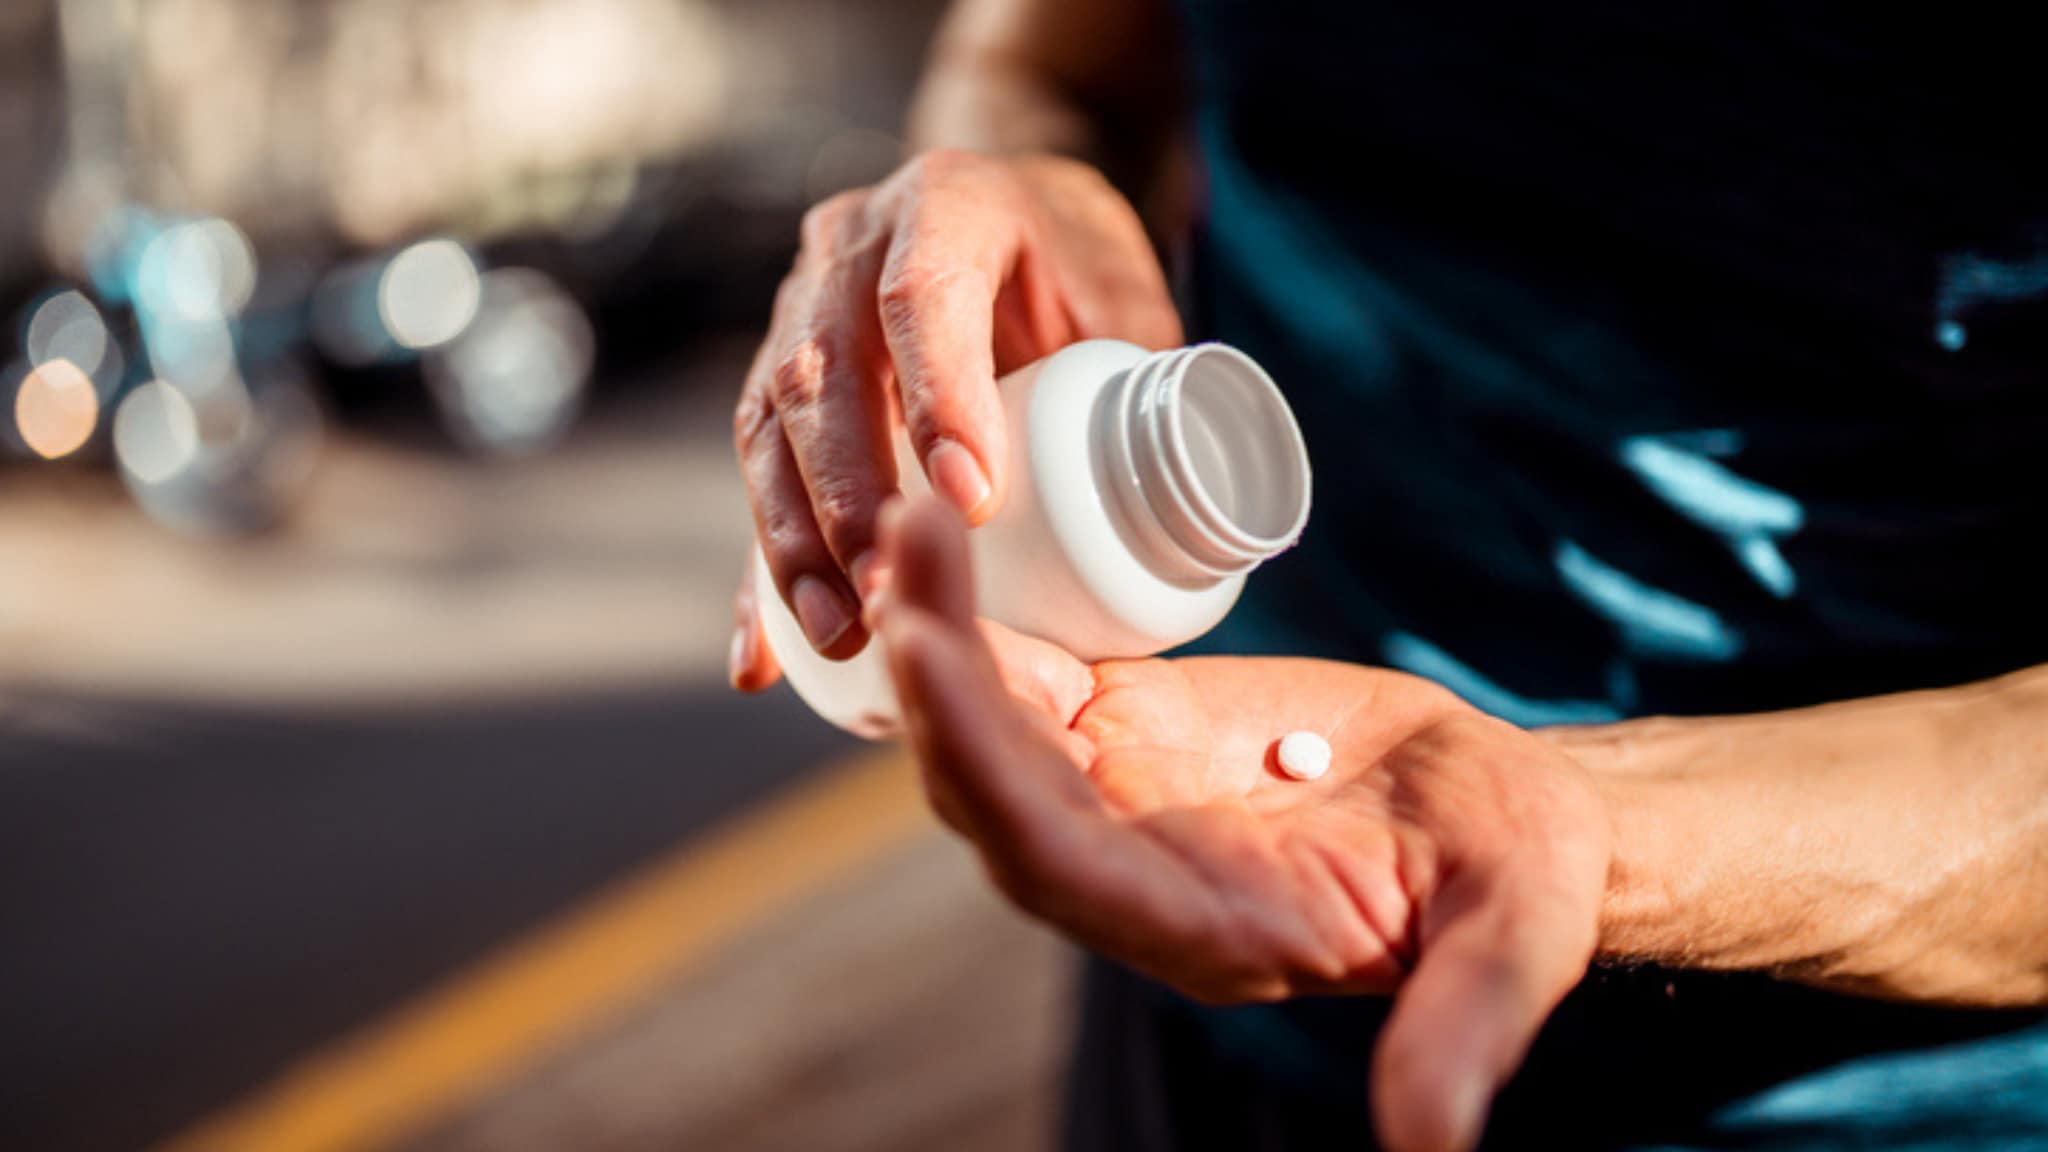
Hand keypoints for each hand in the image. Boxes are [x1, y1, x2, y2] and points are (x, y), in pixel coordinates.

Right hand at [729, 150, 1180, 689]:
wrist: (1011, 215)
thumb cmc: (1075, 263)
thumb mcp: (1124, 290)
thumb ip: (1144, 375)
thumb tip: (1181, 500)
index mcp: (945, 204)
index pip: (922, 295)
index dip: (938, 395)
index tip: (972, 502)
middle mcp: (848, 249)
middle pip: (820, 372)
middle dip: (845, 494)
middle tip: (889, 590)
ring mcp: (797, 312)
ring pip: (767, 428)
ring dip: (794, 542)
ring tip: (839, 634)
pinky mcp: (776, 385)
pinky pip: (758, 481)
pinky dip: (759, 574)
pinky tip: (762, 657)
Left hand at [873, 498, 1611, 1151]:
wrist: (1492, 808)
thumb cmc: (1511, 876)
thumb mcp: (1509, 938)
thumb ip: (1464, 1027)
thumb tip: (1432, 1150)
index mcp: (1199, 932)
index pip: (1058, 865)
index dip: (990, 770)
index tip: (934, 661)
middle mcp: (1129, 874)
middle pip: (991, 790)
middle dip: (937, 683)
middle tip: (904, 549)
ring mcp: (1115, 798)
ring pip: (989, 729)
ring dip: (941, 633)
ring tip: (913, 519)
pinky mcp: (1123, 730)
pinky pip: (1026, 679)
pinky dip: (982, 617)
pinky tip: (943, 536)